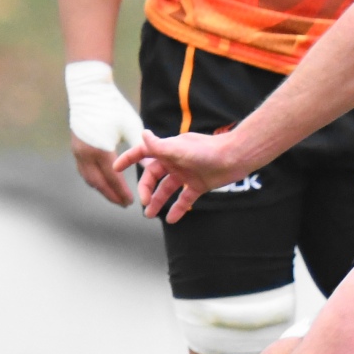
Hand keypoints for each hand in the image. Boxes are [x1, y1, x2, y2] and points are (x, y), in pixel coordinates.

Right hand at [64, 61, 146, 206]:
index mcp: (100, 151)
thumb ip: (139, 150)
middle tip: (124, 204)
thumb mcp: (131, 127)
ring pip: (89, 178)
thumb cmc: (113, 107)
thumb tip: (150, 166)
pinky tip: (103, 181)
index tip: (131, 202)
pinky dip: (94, 179)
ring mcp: (78, 151)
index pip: (112, 179)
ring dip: (102, 188)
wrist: (89, 91)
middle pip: (98, 183)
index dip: (121, 191)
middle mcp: (85, 154)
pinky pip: (84, 170)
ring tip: (114, 195)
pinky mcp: (75, 147)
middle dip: (111, 195)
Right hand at [113, 129, 247, 222]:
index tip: (116, 168)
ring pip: (167, 189)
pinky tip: (171, 220)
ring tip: (149, 215)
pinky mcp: (199, 184)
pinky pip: (184, 198)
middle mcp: (175, 161)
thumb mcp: (181, 149)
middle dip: (146, 189)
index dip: (129, 159)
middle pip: (153, 176)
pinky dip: (178, 208)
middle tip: (144, 203)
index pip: (143, 152)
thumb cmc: (209, 150)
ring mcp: (187, 173)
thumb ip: (160, 146)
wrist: (237, 157)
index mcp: (168, 150)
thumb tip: (142, 133)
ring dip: (158, 201)